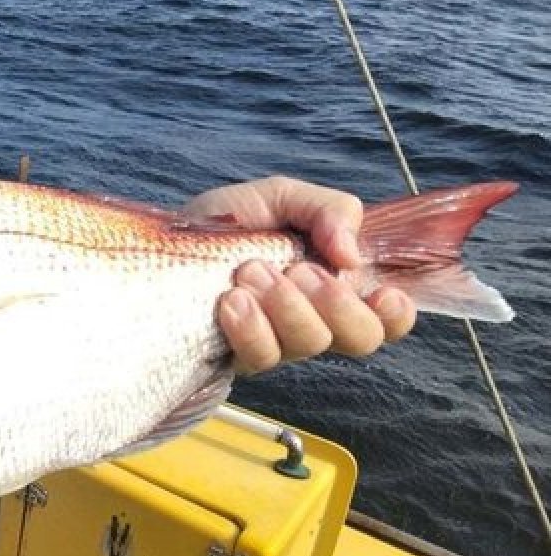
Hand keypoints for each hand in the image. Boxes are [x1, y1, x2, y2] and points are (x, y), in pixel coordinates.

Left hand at [185, 176, 416, 372]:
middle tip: (299, 271)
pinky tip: (230, 300)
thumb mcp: (277, 198)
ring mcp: (277, 342)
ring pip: (311, 343)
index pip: (386, 316)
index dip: (396, 314)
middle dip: (337, 303)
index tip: (383, 294)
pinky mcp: (239, 357)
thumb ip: (327, 210)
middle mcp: (312, 318)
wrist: (159, 246)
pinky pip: (262, 356)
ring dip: (287, 305)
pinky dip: (251, 326)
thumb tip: (351, 254)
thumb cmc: (225, 224)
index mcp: (332, 282)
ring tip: (251, 272)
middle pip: (361, 338)